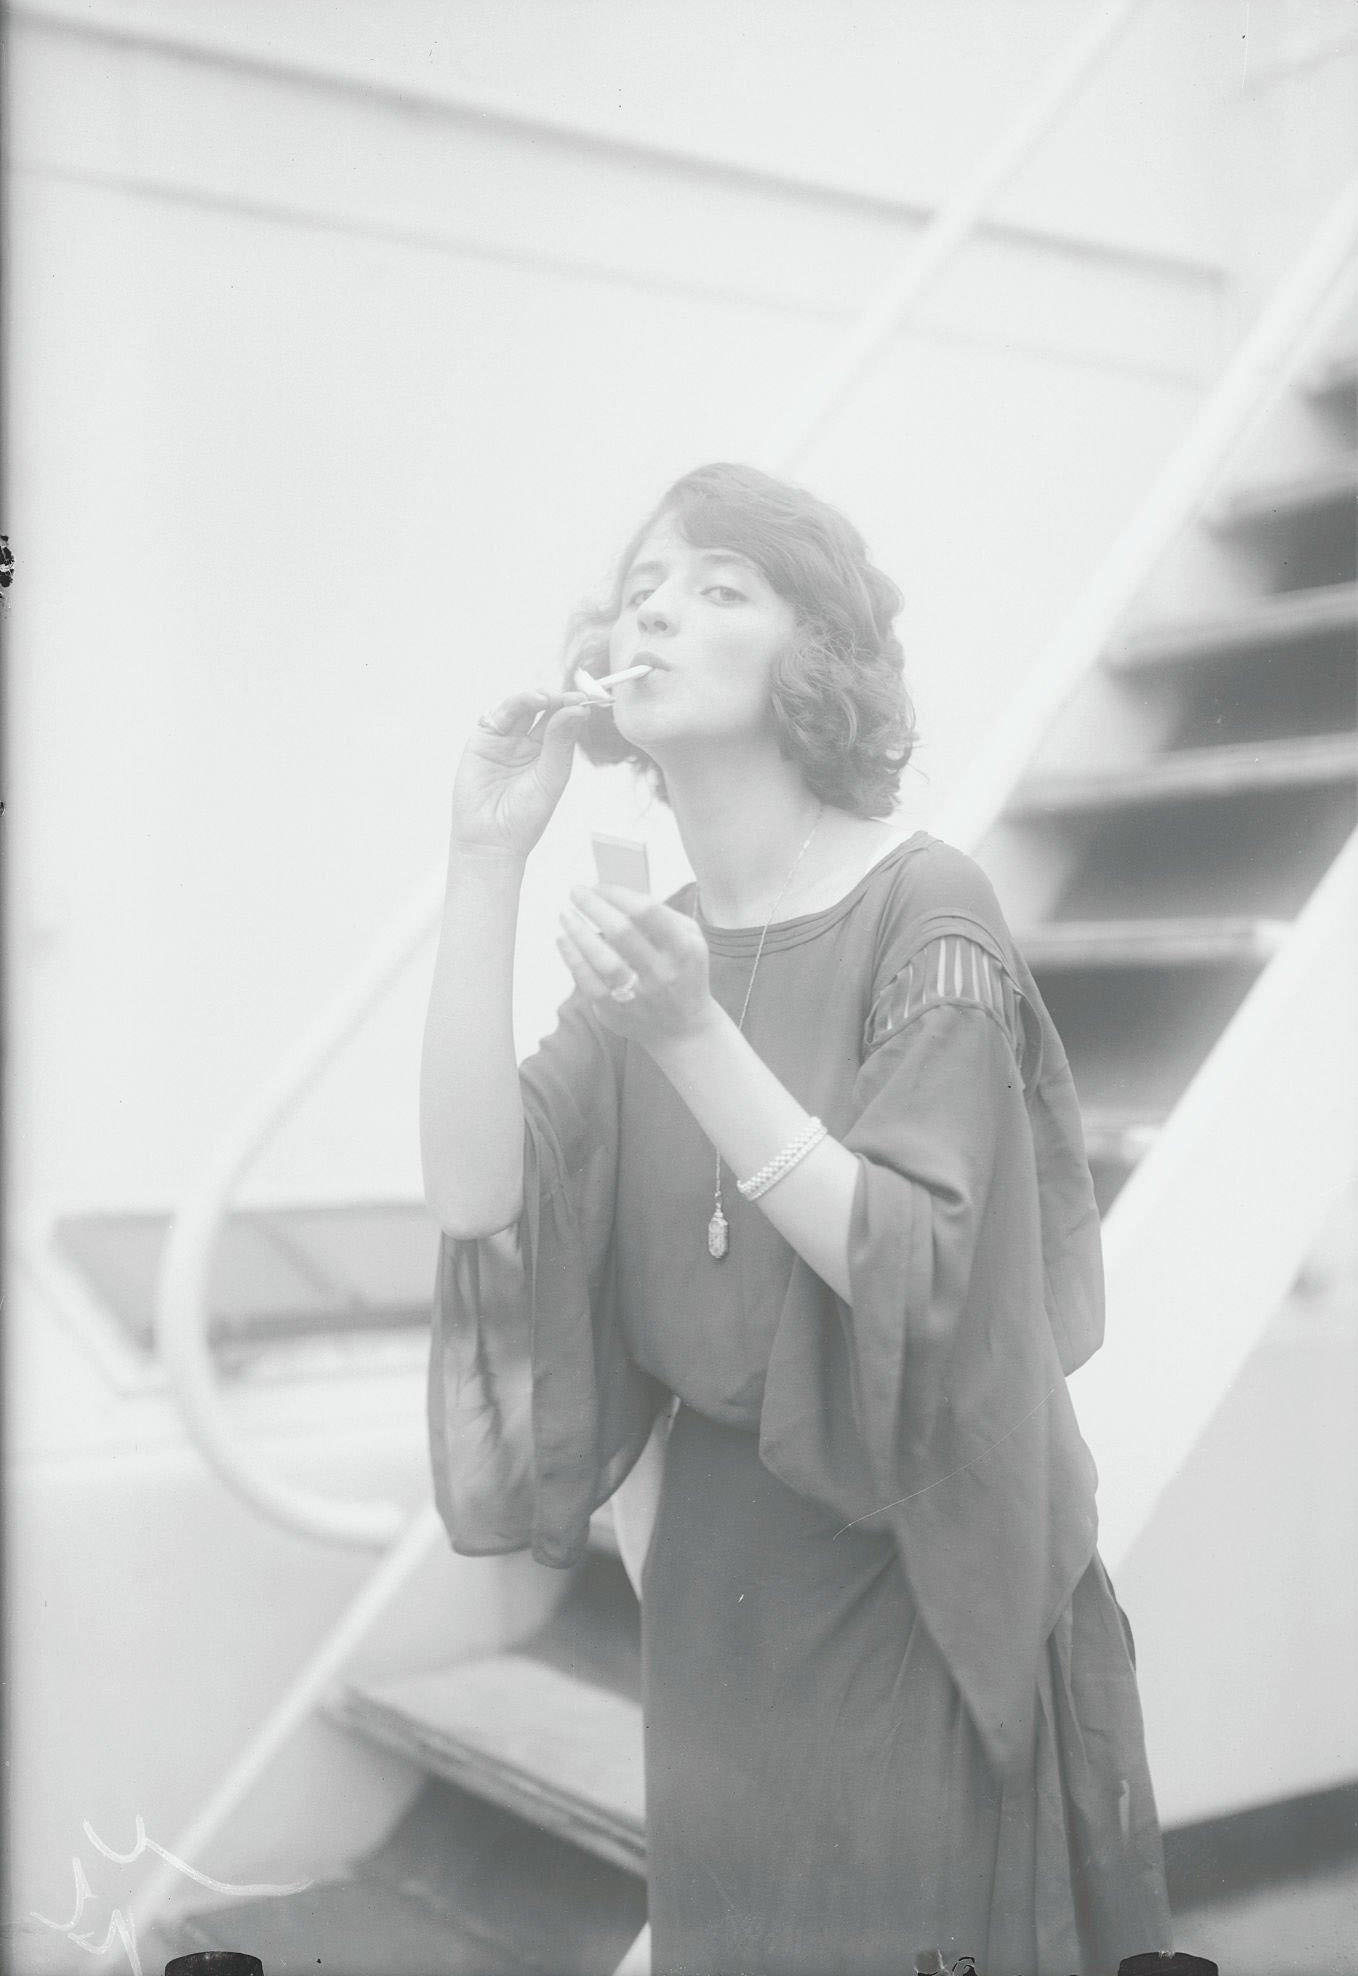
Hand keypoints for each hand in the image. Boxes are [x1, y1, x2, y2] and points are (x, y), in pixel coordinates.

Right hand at [450, 690, 591, 857]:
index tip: (587, 700)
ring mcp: (503, 741)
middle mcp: (525, 743)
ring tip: (547, 698)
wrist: (491, 840)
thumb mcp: (551, 778)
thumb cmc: (525, 817)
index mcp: (547, 753)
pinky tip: (528, 703)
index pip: (562, 721)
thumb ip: (561, 743)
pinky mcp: (482, 741)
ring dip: (533, 697)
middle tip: (571, 695)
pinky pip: (496, 716)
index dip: (573, 707)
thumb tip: (577, 710)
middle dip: (556, 698)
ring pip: (519, 707)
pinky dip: (512, 705)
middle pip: (542, 710)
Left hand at [557, 884, 715, 1046]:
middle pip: (623, 933)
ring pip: (604, 961)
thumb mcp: (691, 939)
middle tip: (575, 891)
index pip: (647, 912)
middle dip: (594, 907)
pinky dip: (573, 959)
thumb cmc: (683, 972)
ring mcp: (640, 996)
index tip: (598, 886)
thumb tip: (620, 895)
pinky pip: (589, 984)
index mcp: (683, 948)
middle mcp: (663, 973)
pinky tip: (564, 940)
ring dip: (579, 933)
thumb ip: (663, 914)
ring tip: (566, 915)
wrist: (684, 1028)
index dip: (617, 894)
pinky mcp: (618, 1012)